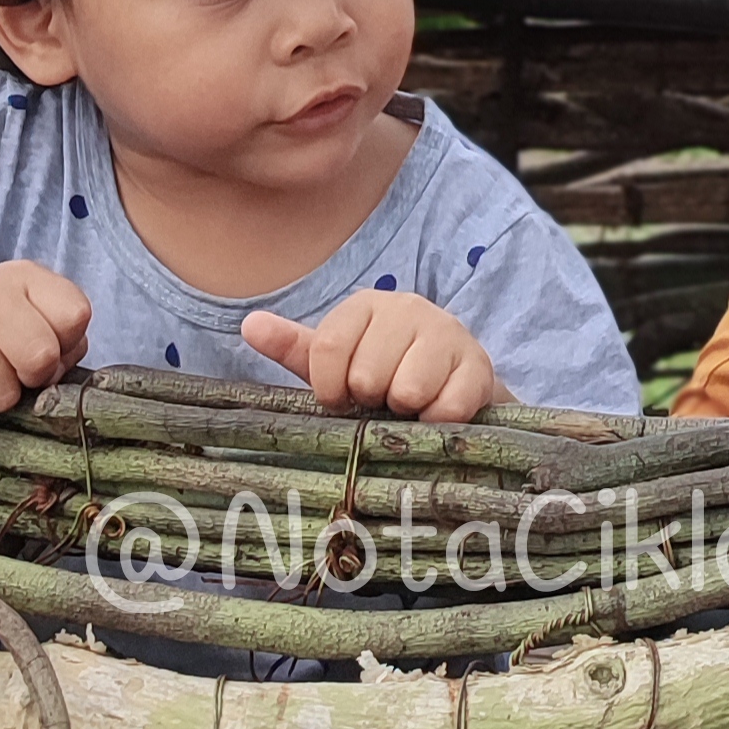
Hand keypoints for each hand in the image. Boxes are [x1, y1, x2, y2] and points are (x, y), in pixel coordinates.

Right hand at [0, 261, 90, 426]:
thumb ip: (62, 335)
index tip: (40, 343)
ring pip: (2, 397)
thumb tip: (60, 369)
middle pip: (41, 358)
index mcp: (24, 276)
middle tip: (9, 367)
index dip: (65, 344)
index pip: (76, 316)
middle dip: (32, 377)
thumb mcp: (29, 310)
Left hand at [242, 290, 507, 422]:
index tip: (340, 400)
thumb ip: (294, 346)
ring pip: (406, 391)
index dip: (329, 387)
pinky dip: (435, 424)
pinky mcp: (479, 366)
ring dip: (404, 413)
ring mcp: (447, 333)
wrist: (455, 381)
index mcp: (366, 304)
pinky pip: (445, 409)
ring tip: (410, 405)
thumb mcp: (338, 360)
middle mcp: (408, 308)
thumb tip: (249, 324)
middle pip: (366, 374)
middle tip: (383, 399)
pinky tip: (435, 414)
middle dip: (371, 400)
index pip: (327, 346)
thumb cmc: (385, 371)